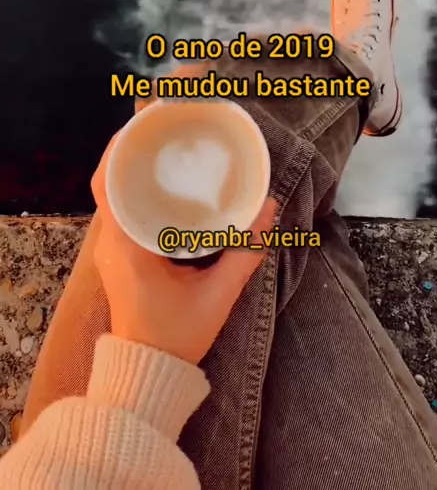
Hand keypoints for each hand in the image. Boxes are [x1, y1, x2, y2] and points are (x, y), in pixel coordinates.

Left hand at [91, 133, 275, 364]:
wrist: (149, 375)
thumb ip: (245, 251)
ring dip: (134, 167)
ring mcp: (112, 248)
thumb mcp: (217, 294)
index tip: (146, 121)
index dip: (120, 147)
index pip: (106, 183)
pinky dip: (138, 188)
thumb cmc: (176, 336)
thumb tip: (270, 207)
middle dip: (131, 147)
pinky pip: (122, 209)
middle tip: (165, 123)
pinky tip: (165, 178)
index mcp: (125, 245)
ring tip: (166, 141)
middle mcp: (110, 241)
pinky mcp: (121, 254)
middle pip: (108, 180)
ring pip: (114, 194)